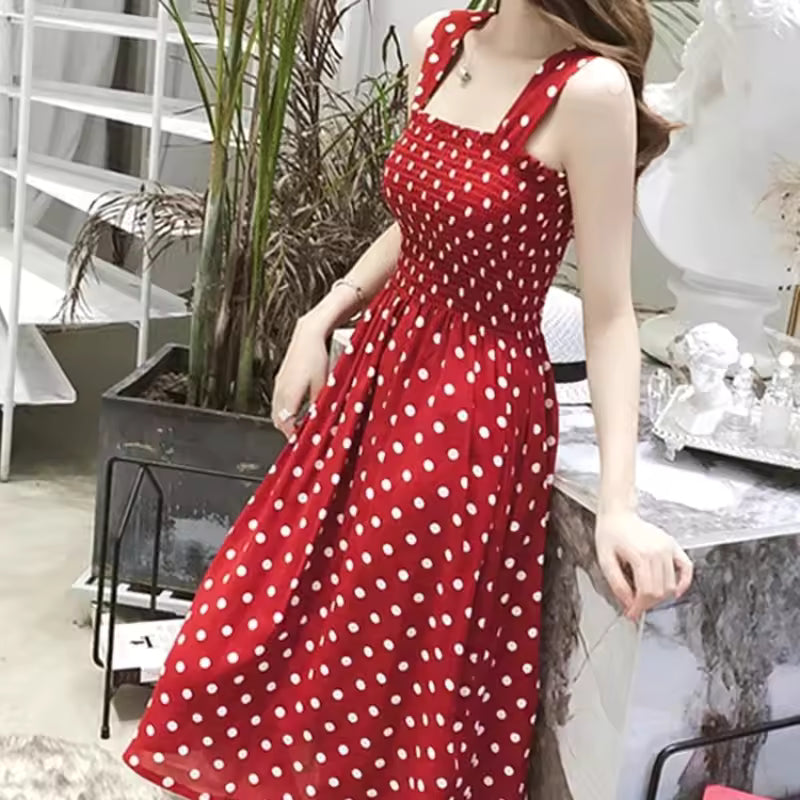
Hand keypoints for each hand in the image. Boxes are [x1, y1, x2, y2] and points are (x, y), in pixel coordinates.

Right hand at [271, 315, 329, 437]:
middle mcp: (280, 391)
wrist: (307, 336)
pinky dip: (283, 410)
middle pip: (278, 420)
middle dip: (288, 430)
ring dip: (285, 421)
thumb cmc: (317, 358)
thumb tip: (322, 420)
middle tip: (301, 437)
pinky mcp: (279, 380)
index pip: (285, 423)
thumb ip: (320, 404)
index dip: (292, 435)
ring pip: (276, 411)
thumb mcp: (323, 384)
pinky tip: (295, 411)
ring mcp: (278, 385)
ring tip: (298, 426)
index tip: (301, 442)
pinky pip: (277, 402)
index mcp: (290, 394)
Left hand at [595, 510, 692, 621]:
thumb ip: (617, 584)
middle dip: (647, 603)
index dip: (639, 607)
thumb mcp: (605, 560)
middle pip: (660, 591)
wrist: (618, 515)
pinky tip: (675, 591)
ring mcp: (668, 548)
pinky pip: (687, 568)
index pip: (647, 592)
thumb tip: (629, 603)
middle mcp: (658, 551)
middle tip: (635, 605)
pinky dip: (684, 582)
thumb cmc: (609, 534)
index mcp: (640, 555)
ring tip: (645, 595)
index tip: (632, 613)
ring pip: (672, 584)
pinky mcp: (673, 545)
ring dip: (660, 596)